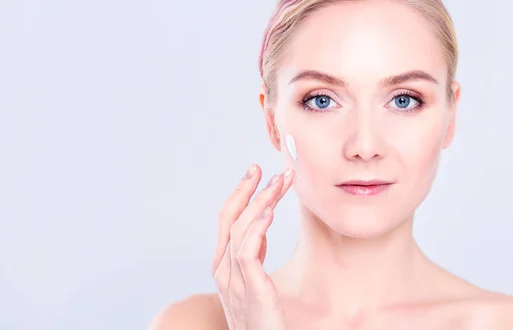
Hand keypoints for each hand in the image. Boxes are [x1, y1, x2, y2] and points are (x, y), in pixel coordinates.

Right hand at [211, 164, 294, 329]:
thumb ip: (253, 253)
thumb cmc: (260, 317)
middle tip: (263, 168)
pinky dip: (257, 230)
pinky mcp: (251, 292)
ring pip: (241, 231)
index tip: (254, 173)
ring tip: (278, 183)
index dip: (239, 193)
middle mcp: (223, 271)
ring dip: (260, 202)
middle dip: (247, 190)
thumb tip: (261, 224)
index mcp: (223, 266)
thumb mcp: (253, 279)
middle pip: (230, 219)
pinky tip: (270, 213)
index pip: (227, 220)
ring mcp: (235, 282)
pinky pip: (248, 254)